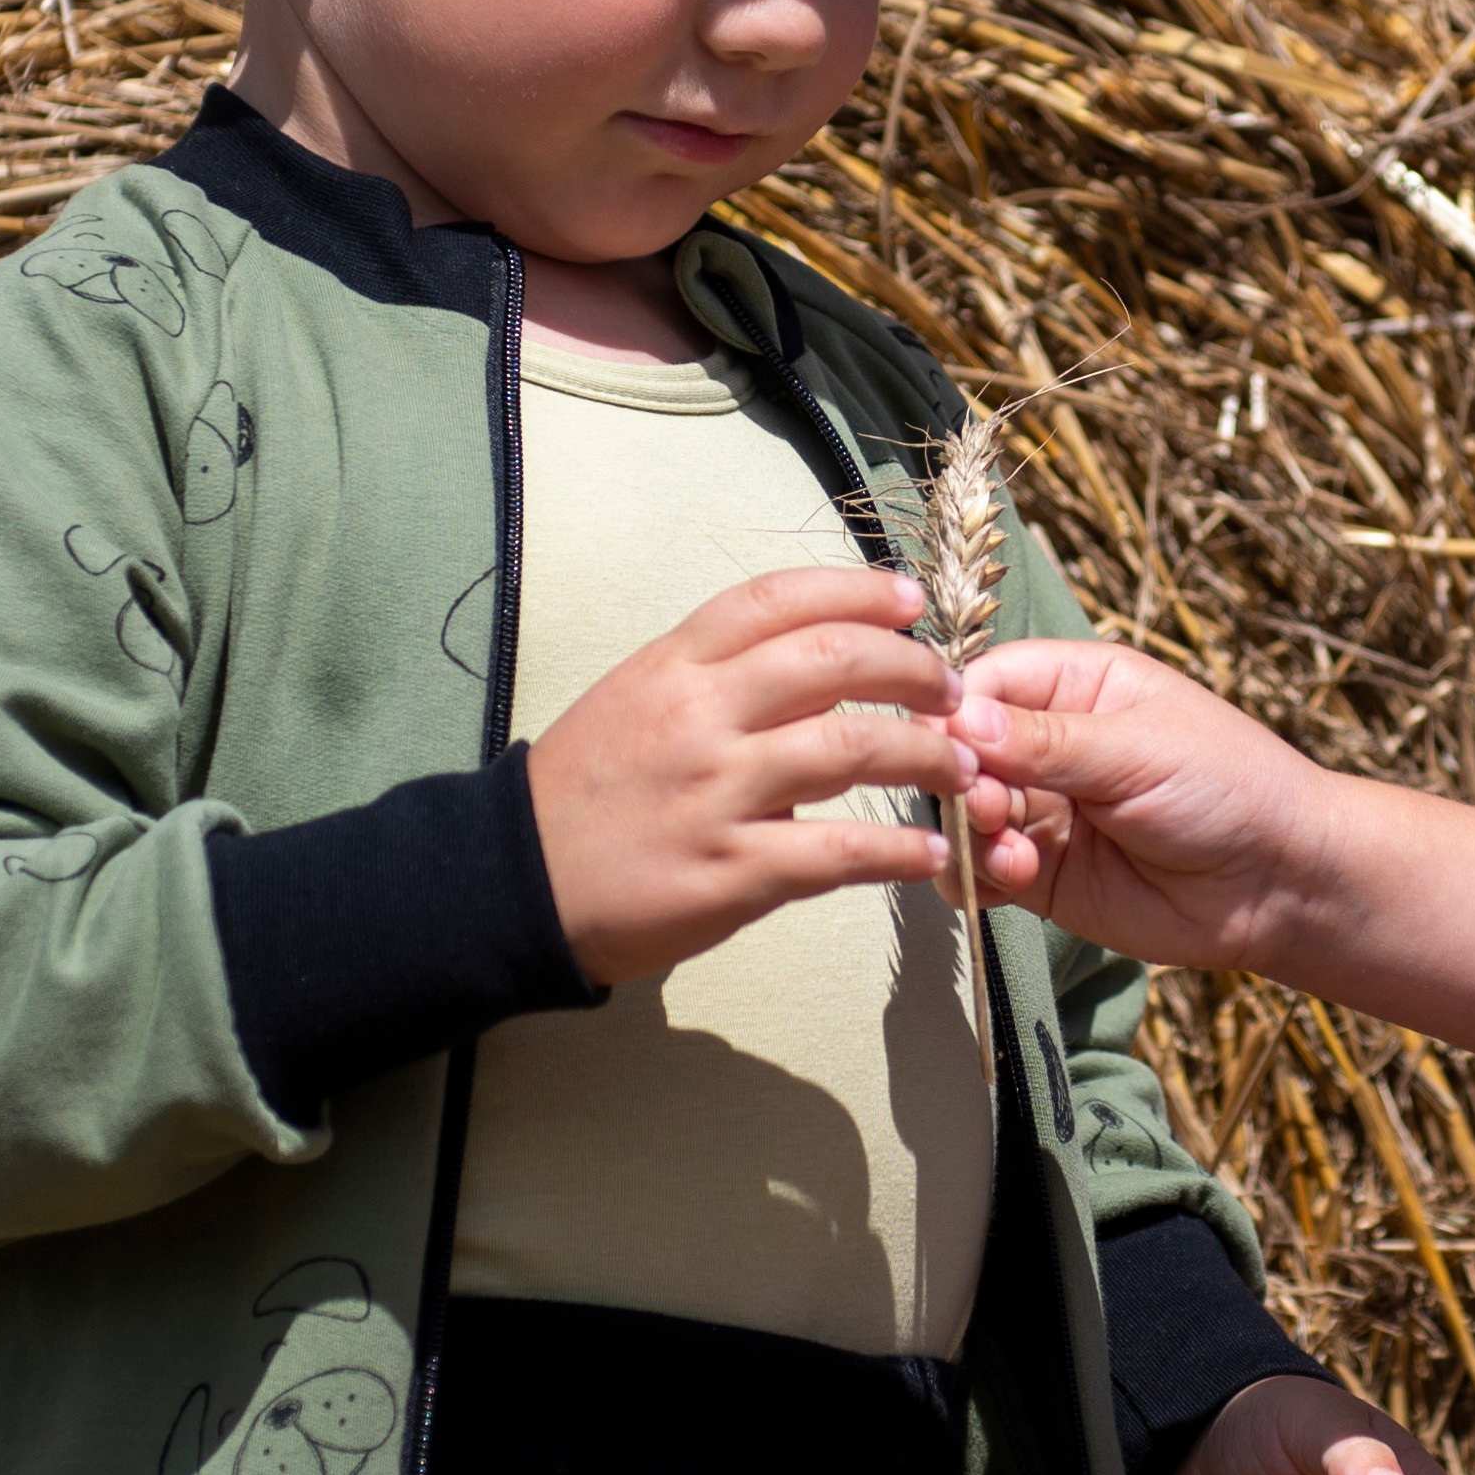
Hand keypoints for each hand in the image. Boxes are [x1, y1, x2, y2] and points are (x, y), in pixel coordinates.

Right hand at [529, 566, 965, 988]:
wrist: (510, 884)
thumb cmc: (584, 792)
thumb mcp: (635, 701)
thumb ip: (717, 678)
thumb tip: (814, 670)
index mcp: (674, 667)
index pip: (777, 600)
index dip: (858, 590)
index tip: (912, 600)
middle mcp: (698, 717)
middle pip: (833, 661)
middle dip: (913, 669)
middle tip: (954, 690)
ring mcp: (715, 794)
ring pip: (850, 749)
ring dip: (926, 754)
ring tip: (963, 766)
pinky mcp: (730, 872)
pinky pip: (837, 853)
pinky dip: (897, 851)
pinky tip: (933, 851)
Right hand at [948, 638, 1335, 974]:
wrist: (1282, 885)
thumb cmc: (1231, 788)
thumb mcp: (1141, 751)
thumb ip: (1049, 742)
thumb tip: (960, 719)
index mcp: (1078, 685)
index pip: (986, 681)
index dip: (955, 711)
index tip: (946, 741)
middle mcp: (1049, 745)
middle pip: (961, 751)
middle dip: (960, 779)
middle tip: (985, 804)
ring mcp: (1043, 811)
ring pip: (963, 815)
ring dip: (969, 831)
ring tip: (1009, 848)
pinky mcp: (1043, 874)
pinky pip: (981, 871)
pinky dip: (978, 876)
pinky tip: (1016, 877)